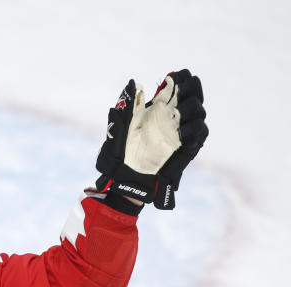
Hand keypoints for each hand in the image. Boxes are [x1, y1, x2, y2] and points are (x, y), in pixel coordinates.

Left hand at [95, 69, 207, 209]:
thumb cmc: (124, 148)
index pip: (182, 80)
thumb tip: (134, 82)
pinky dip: (192, 128)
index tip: (170, 79)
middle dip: (189, 87)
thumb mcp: (123, 124)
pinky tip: (180, 133)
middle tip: (178, 92)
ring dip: (189, 107)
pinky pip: (200, 130)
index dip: (180, 76)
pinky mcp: (190, 143)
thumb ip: (129, 103)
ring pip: (199, 108)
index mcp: (161, 103)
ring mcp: (184, 126)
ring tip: (176, 115)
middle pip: (195, 88)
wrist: (128, 173)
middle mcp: (176, 112)